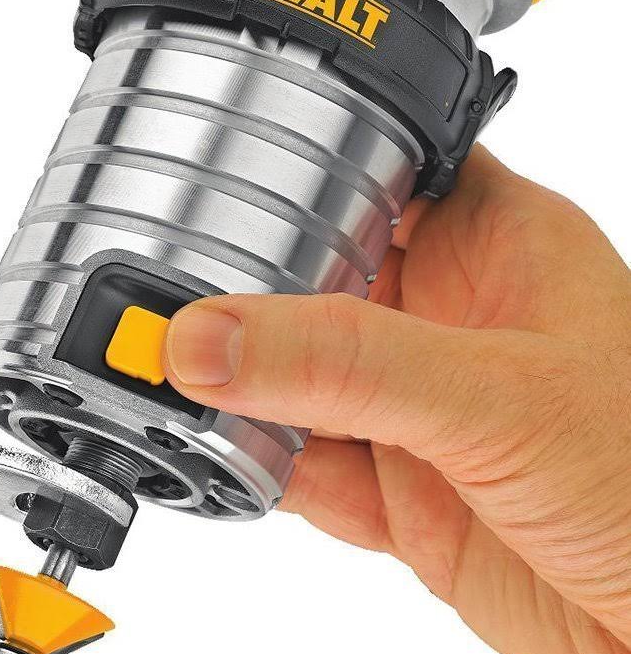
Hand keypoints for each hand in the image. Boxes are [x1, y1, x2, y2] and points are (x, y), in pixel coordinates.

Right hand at [162, 147, 630, 653]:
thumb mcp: (495, 396)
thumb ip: (343, 364)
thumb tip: (205, 339)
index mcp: (490, 246)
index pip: (376, 169)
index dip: (301, 160)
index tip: (212, 168)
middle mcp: (448, 320)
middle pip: (317, 279)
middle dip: (246, 290)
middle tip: (157, 293)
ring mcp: (422, 410)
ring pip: (301, 381)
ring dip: (241, 388)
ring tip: (167, 378)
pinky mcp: (405, 494)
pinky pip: (307, 468)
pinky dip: (259, 466)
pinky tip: (218, 453)